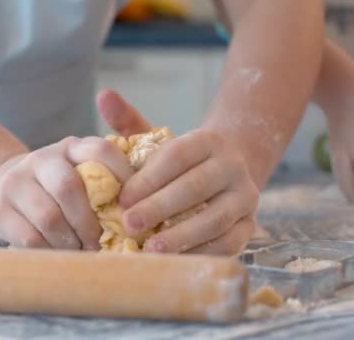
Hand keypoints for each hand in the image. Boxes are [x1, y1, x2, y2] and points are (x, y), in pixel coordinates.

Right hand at [0, 136, 132, 248]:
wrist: (0, 189)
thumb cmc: (55, 188)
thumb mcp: (78, 171)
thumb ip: (106, 180)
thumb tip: (142, 211)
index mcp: (71, 147)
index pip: (101, 150)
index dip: (122, 176)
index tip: (134, 206)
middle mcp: (42, 158)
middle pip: (69, 188)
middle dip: (90, 223)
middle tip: (101, 244)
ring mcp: (16, 181)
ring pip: (49, 217)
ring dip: (71, 242)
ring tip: (82, 253)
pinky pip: (30, 237)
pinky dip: (51, 251)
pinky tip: (60, 255)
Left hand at [97, 89, 258, 254]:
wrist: (225, 173)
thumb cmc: (179, 162)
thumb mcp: (156, 138)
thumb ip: (128, 121)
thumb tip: (103, 94)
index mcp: (208, 141)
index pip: (178, 156)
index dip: (149, 178)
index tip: (122, 199)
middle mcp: (232, 165)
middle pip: (195, 186)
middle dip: (160, 207)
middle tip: (128, 224)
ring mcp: (245, 196)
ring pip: (216, 217)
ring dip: (182, 235)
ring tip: (152, 249)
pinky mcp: (250, 224)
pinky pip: (230, 242)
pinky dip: (202, 252)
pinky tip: (176, 259)